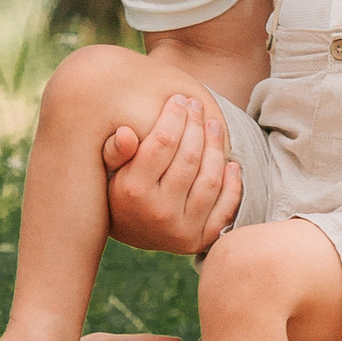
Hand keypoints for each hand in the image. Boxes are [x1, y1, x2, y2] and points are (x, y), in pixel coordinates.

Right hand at [102, 87, 242, 253]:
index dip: (174, 116)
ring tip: (214, 125)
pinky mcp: (200, 241)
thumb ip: (114, 150)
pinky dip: (233, 183)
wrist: (132, 235)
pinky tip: (231, 162)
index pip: (162, 144)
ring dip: (216, 147)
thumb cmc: (119, 190)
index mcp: (133, 191)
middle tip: (198, 106)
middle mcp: (158, 212)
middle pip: (189, 158)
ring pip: (210, 180)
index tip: (179, 99)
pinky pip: (225, 207)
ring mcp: (182, 230)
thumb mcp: (108, 171)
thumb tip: (126, 132)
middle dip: (196, 125)